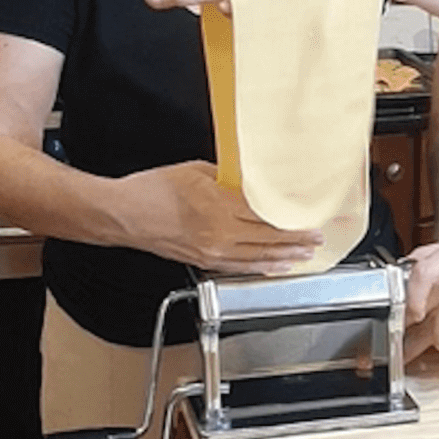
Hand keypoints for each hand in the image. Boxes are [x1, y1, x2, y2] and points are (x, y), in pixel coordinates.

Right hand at [118, 160, 322, 273]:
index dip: (293, 222)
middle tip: (318, 240)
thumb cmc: (152, 189)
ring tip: (304, 256)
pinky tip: (272, 267)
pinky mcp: (201, 261)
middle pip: (267, 241)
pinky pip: (237, 267)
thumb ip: (230, 178)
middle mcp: (218, 234)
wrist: (120, 214)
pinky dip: (259, 267)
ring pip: (256, 258)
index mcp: (219, 208)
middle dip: (296, 242)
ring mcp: (210, 251)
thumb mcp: (198, 171)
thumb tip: (254, 182)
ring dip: (283, 258)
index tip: (312, 220)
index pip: (267, 218)